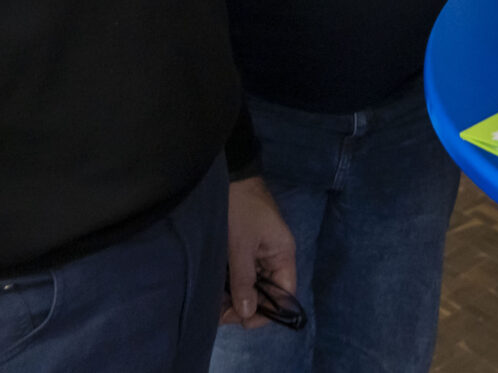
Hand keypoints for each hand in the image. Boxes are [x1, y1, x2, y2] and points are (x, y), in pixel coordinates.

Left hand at [224, 176, 295, 328]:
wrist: (230, 177)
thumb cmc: (240, 210)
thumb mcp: (240, 247)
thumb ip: (245, 281)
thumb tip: (247, 313)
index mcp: (283, 254)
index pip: (284, 293)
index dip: (267, 311)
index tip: (241, 321)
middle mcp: (275, 256)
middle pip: (267, 292)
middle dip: (245, 306)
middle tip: (218, 314)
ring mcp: (260, 252)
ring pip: (253, 284)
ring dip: (236, 296)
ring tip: (213, 305)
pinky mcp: (246, 248)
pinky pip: (243, 273)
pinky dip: (231, 284)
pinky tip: (216, 290)